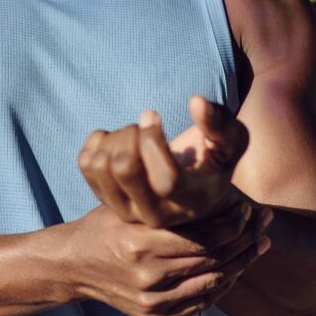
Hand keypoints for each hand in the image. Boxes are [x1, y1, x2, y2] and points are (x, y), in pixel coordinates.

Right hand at [67, 201, 271, 315]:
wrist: (74, 266)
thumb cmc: (105, 225)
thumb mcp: (128, 205)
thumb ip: (164, 200)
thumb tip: (209, 177)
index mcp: (139, 243)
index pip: (202, 236)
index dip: (232, 222)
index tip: (248, 207)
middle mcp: (147, 275)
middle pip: (213, 259)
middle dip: (246, 238)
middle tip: (264, 221)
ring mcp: (152, 302)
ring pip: (213, 283)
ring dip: (242, 262)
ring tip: (260, 243)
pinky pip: (201, 303)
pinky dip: (223, 284)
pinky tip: (236, 266)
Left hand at [78, 95, 250, 226]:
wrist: (193, 192)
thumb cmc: (214, 161)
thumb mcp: (230, 142)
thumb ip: (219, 123)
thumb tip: (197, 102)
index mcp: (191, 201)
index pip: (164, 179)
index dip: (153, 139)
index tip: (153, 114)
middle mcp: (155, 214)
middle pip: (124, 169)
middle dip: (131, 133)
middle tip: (143, 125)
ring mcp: (126, 210)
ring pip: (102, 165)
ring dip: (115, 137)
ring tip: (134, 134)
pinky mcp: (104, 199)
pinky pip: (85, 164)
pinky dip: (97, 141)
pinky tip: (117, 140)